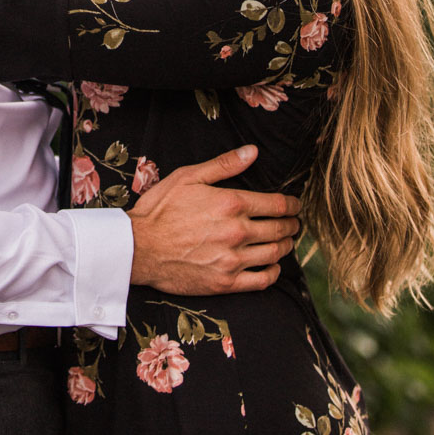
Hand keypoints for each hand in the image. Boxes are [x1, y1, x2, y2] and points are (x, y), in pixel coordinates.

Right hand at [127, 144, 300, 294]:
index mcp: (231, 203)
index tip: (295, 205)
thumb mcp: (189, 177)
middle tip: (294, 224)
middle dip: (292, 225)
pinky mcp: (225, 282)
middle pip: (280, 229)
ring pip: (275, 254)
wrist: (138, 247)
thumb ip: (224, 165)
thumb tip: (253, 151)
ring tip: (285, 242)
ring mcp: (232, 260)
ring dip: (285, 246)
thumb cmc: (160, 209)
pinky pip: (262, 280)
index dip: (292, 205)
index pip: (277, 205)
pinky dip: (274, 272)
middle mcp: (237, 232)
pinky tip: (273, 266)